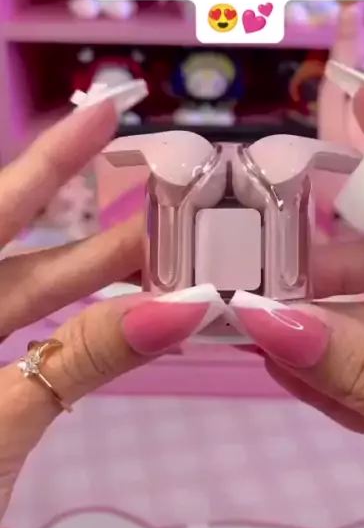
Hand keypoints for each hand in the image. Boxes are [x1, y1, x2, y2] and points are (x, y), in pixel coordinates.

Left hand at [0, 103, 210, 519]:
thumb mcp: (1, 419)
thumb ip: (88, 356)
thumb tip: (183, 307)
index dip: (53, 156)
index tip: (109, 108)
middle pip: (18, 250)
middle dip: (95, 228)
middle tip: (169, 199)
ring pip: (26, 298)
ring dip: (93, 280)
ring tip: (164, 255)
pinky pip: (30, 342)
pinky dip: (77, 328)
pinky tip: (122, 313)